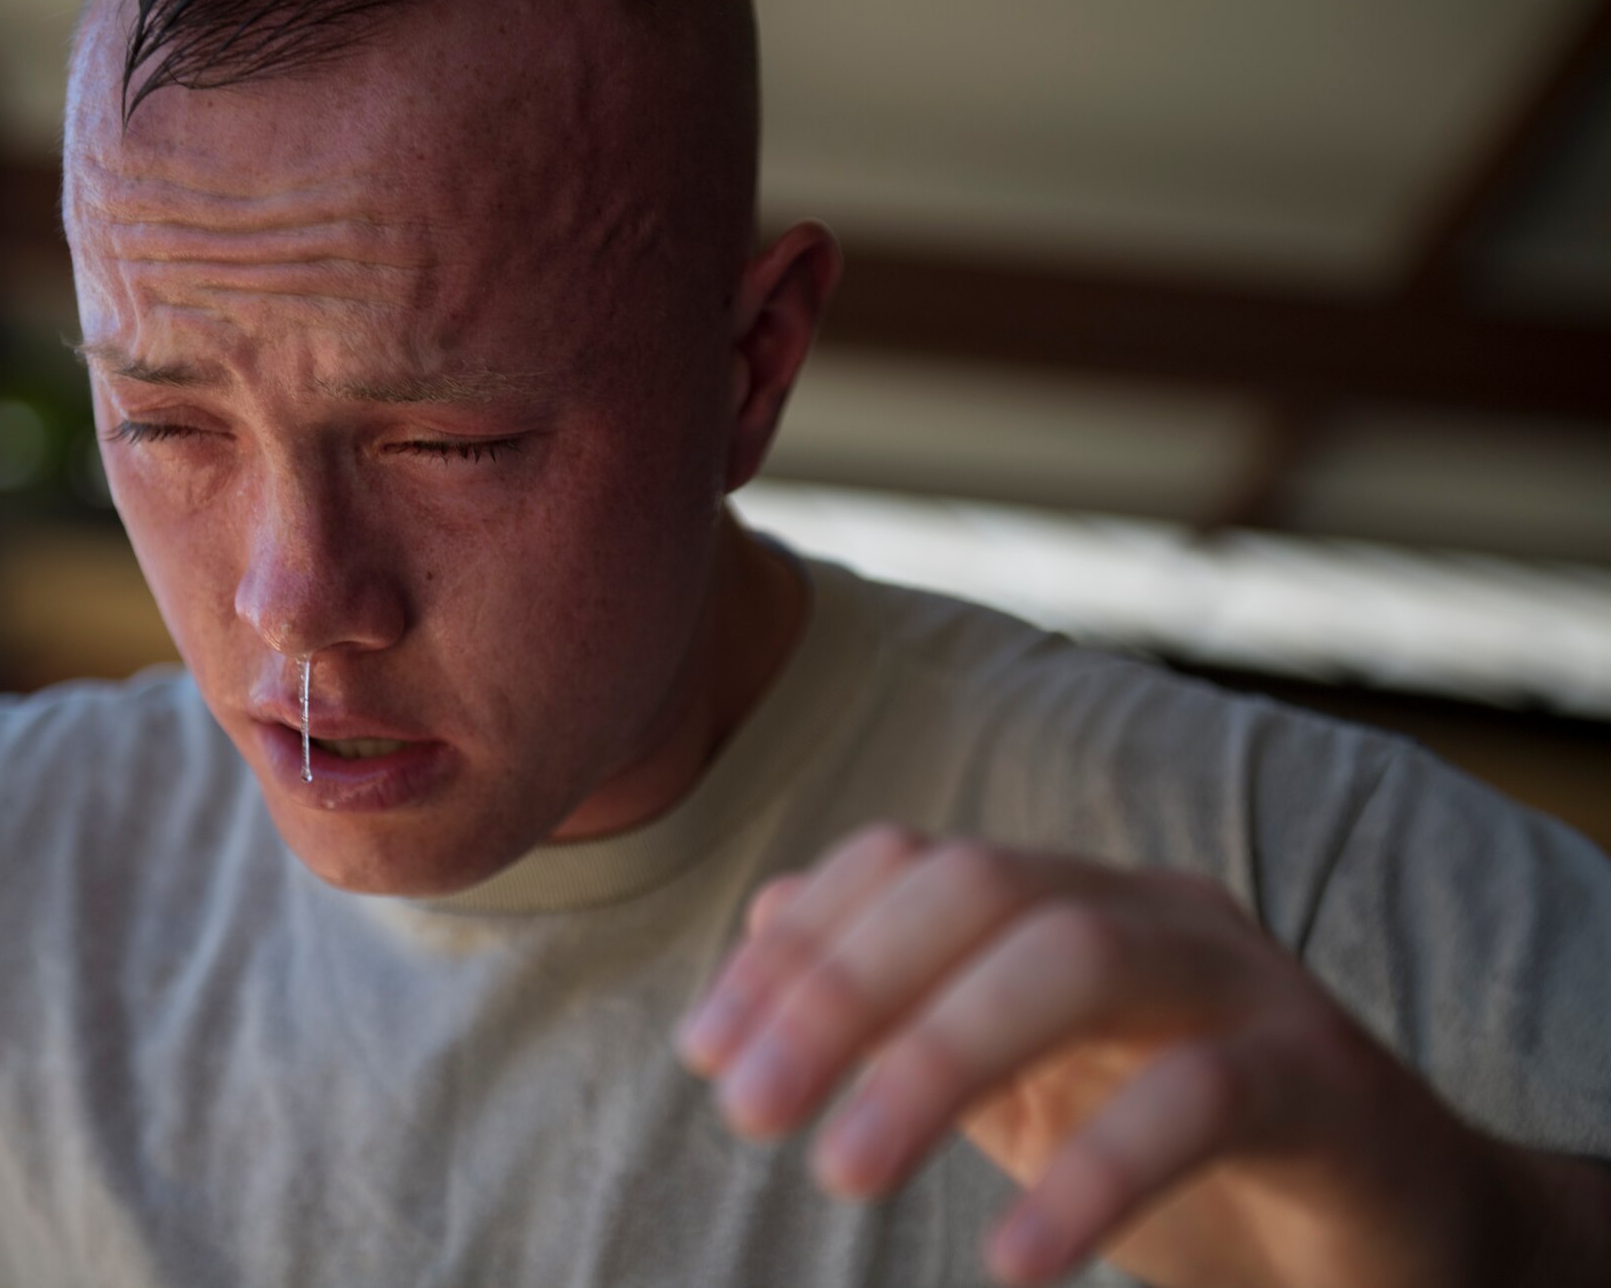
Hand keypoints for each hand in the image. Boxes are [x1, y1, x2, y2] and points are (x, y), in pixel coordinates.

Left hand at [674, 824, 1501, 1287]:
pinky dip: (1091, 1173)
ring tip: (841, 1172)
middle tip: (743, 1109)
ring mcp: (1250, 985)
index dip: (797, 938)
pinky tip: (1013, 1260)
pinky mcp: (1330, 1086)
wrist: (1408, 1237)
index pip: (913, 863)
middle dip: (841, 988)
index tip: (703, 1047)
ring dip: (934, 1057)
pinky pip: (1199, 1098)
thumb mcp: (1027, 1080)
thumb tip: (768, 917)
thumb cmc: (1192, 1158)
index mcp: (1076, 901)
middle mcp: (1157, 913)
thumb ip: (913, 1000)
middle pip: (977, 887)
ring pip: (1074, 958)